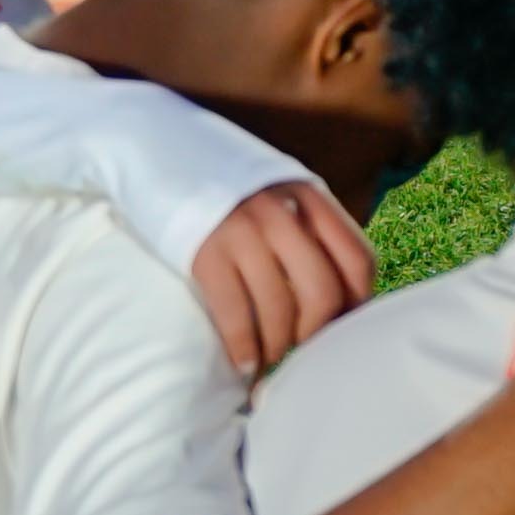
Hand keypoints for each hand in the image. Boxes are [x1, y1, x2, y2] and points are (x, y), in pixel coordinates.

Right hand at [186, 178, 373, 375]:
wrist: (156, 150)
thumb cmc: (227, 188)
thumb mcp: (280, 192)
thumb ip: (311, 230)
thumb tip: (341, 299)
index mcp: (310, 197)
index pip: (358, 259)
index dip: (357, 304)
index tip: (342, 328)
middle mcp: (283, 214)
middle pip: (323, 292)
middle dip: (315, 334)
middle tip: (301, 351)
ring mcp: (243, 232)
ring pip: (279, 309)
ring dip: (276, 348)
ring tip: (269, 362)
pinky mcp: (205, 252)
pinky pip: (235, 313)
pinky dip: (243, 348)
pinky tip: (245, 364)